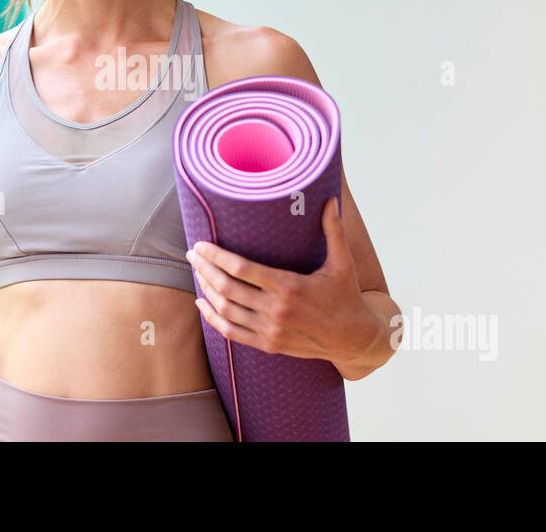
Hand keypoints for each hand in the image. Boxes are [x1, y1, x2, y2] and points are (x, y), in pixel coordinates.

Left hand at [186, 197, 373, 360]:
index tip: (201, 245)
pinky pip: (232, 333)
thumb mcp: (343, 263)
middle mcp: (277, 310)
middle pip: (227, 288)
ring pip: (226, 310)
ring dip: (206, 289)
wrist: (353, 338)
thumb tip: (330, 200)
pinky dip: (212, 318)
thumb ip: (333, 231)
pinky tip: (202, 304)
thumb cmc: (346, 296)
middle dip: (205, 269)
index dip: (216, 256)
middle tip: (192, 254)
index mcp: (290, 287)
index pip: (242, 269)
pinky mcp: (268, 345)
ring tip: (197, 272)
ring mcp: (270, 330)